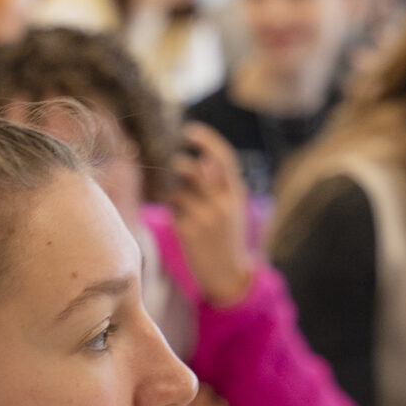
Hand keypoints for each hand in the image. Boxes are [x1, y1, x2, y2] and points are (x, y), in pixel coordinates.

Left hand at [167, 122, 254, 307]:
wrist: (227, 274)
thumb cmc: (226, 236)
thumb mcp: (232, 208)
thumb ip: (218, 185)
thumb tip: (199, 160)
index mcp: (237, 194)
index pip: (224, 158)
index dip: (206, 140)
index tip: (189, 130)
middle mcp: (223, 203)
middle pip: (195, 170)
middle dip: (178, 165)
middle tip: (169, 165)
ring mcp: (206, 218)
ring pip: (178, 190)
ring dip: (170, 189)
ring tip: (172, 196)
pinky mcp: (189, 232)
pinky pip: (171, 209)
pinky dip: (169, 207)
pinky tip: (174, 215)